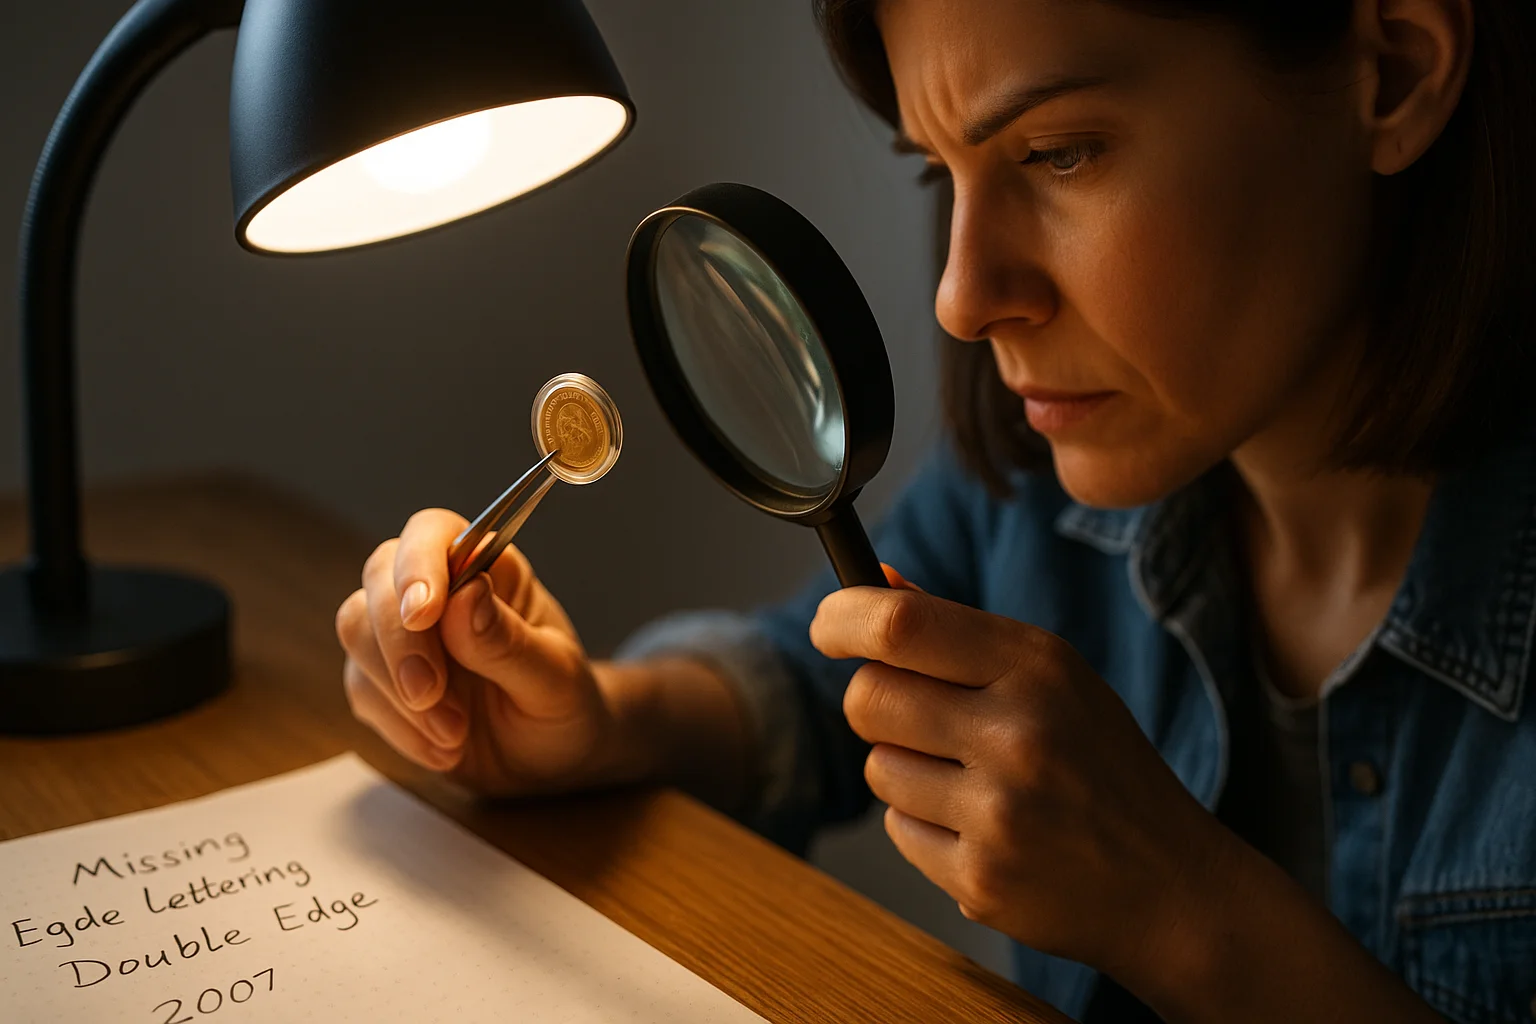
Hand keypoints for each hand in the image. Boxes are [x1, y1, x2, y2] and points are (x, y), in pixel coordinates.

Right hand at [335, 509, 626, 795]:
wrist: (553, 763)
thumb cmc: (564, 706)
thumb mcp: (555, 679)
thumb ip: (508, 641)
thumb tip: (465, 594)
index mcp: (490, 569)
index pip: (433, 533)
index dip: (418, 564)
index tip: (423, 613)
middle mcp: (440, 591)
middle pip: (380, 577)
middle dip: (400, 641)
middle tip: (430, 696)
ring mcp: (405, 635)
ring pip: (357, 630)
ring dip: (397, 690)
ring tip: (455, 734)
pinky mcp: (383, 681)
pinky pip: (362, 689)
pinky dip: (399, 726)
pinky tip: (445, 749)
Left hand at [809, 567, 1231, 980]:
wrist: (1170, 884)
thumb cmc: (1101, 766)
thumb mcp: (1053, 678)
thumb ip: (958, 630)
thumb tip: (876, 581)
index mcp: (1037, 668)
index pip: (901, 625)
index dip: (843, 620)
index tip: (829, 627)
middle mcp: (1017, 734)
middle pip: (868, 696)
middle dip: (874, 703)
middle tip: (916, 717)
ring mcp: (998, 812)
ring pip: (877, 767)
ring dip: (904, 770)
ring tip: (972, 782)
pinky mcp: (980, 877)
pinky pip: (898, 830)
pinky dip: (925, 826)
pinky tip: (982, 829)